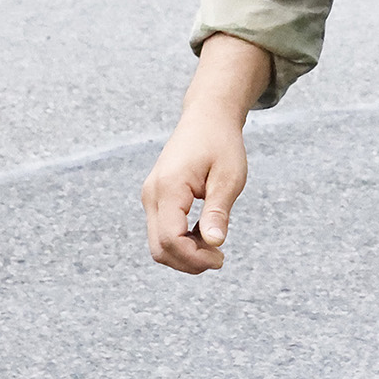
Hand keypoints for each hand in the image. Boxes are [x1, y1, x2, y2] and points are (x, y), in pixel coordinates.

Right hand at [141, 34, 267, 273]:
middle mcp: (152, 194)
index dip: (194, 257)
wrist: (207, 117)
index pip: (171, 239)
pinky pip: (162, 231)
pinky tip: (204, 234)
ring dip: (184, 254)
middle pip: (159, 248)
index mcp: (168, 188)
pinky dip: (181, 242)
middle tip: (219, 258)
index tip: (221, 258)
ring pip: (158, 244)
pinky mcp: (156, 198)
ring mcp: (150, 197)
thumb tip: (215, 244)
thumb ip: (219, 211)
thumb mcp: (228, 177)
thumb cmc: (220, 143)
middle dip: (188, 262)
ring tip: (213, 244)